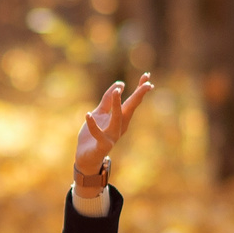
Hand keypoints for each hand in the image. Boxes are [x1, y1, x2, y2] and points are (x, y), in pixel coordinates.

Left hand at [74, 75, 152, 189]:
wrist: (85, 157)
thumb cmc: (93, 135)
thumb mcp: (99, 113)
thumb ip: (107, 100)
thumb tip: (120, 84)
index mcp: (120, 118)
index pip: (132, 101)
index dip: (139, 88)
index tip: (147, 75)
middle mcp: (120, 126)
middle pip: (131, 108)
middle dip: (139, 96)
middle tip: (148, 84)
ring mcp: (112, 136)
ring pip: (117, 119)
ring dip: (116, 105)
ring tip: (116, 91)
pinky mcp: (102, 144)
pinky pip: (98, 133)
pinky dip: (93, 124)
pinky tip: (88, 114)